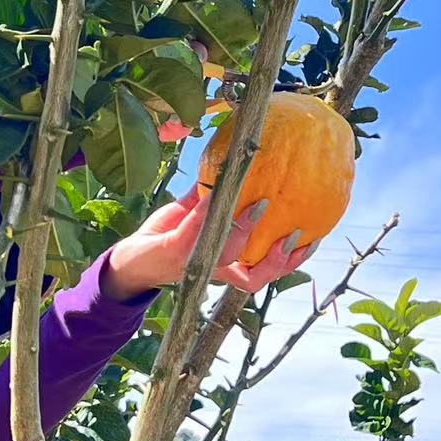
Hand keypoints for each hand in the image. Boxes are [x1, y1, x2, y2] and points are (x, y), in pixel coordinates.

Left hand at [104, 186, 316, 300]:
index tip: (312, 239)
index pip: (265, 271)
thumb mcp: (192, 215)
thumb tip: (235, 163)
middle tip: (296, 233)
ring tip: (260, 205)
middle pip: (255, 277)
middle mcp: (215, 270)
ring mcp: (195, 263)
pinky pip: (195, 232)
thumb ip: (213, 196)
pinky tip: (215, 192)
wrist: (128, 261)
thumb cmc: (164, 238)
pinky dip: (208, 211)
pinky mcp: (173, 252)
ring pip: (229, 254)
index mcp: (227, 266)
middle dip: (278, 259)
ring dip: (246, 229)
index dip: (290, 261)